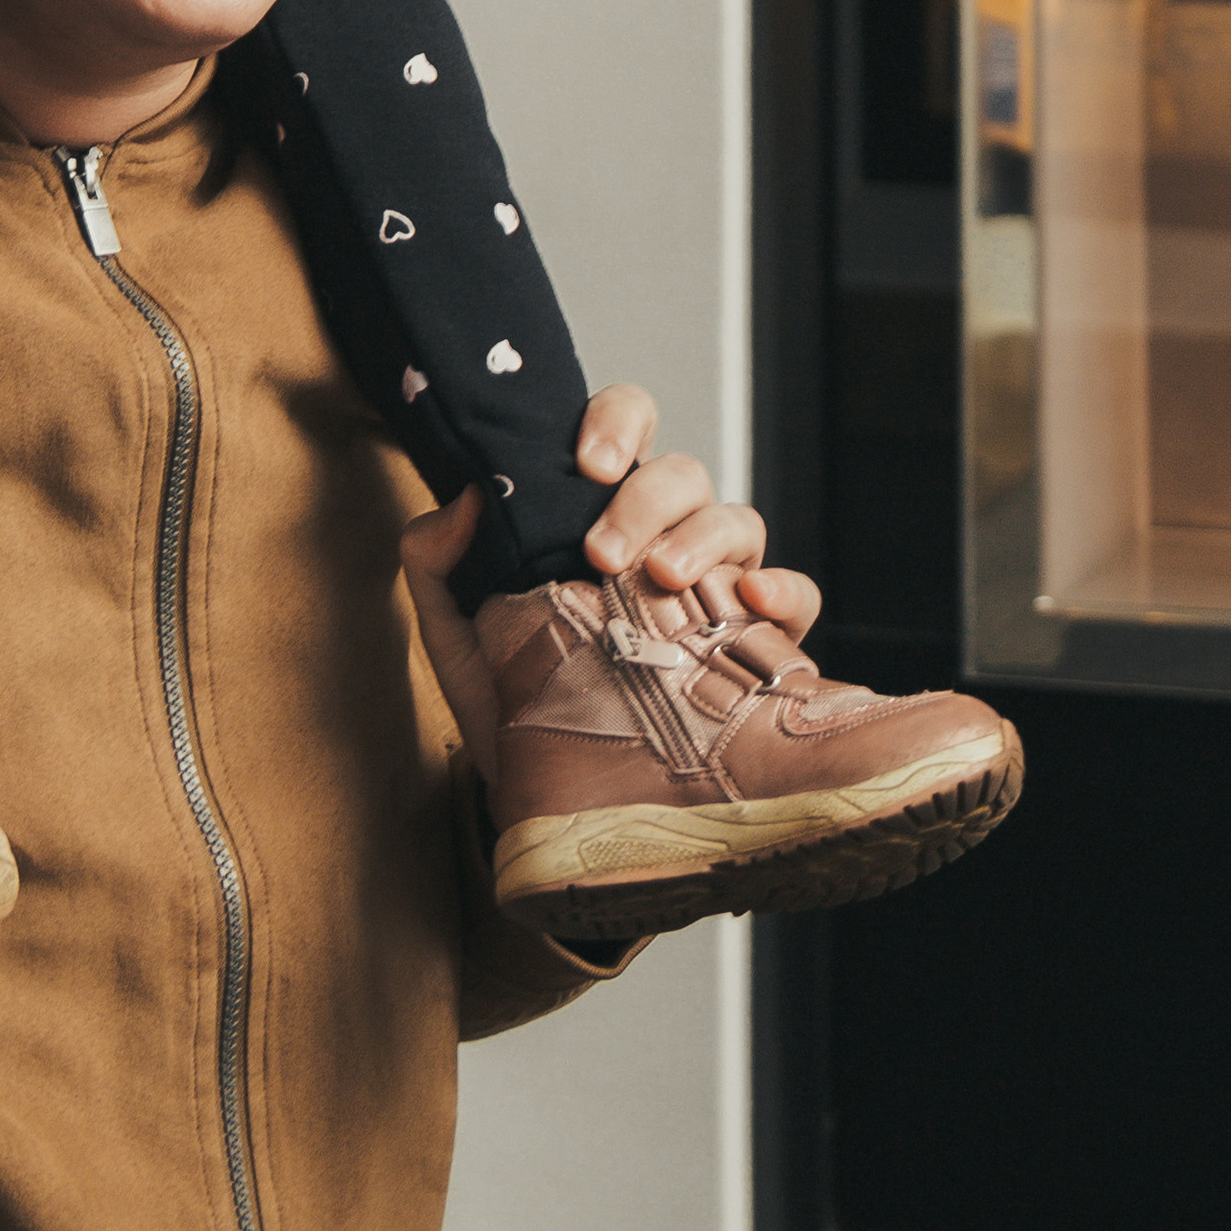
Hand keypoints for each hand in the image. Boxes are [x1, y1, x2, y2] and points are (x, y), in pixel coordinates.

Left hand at [396, 387, 818, 793]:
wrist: (559, 808)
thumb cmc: (513, 708)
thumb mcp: (458, 636)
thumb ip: (434, 560)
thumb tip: (465, 497)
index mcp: (597, 514)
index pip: (622, 429)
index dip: (615, 421)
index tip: (586, 462)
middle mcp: (663, 537)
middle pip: (680, 472)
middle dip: (644, 497)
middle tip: (602, 551)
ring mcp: (716, 585)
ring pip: (736, 519)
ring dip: (701, 537)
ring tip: (661, 577)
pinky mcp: (760, 643)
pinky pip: (795, 595)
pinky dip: (784, 586)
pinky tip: (754, 601)